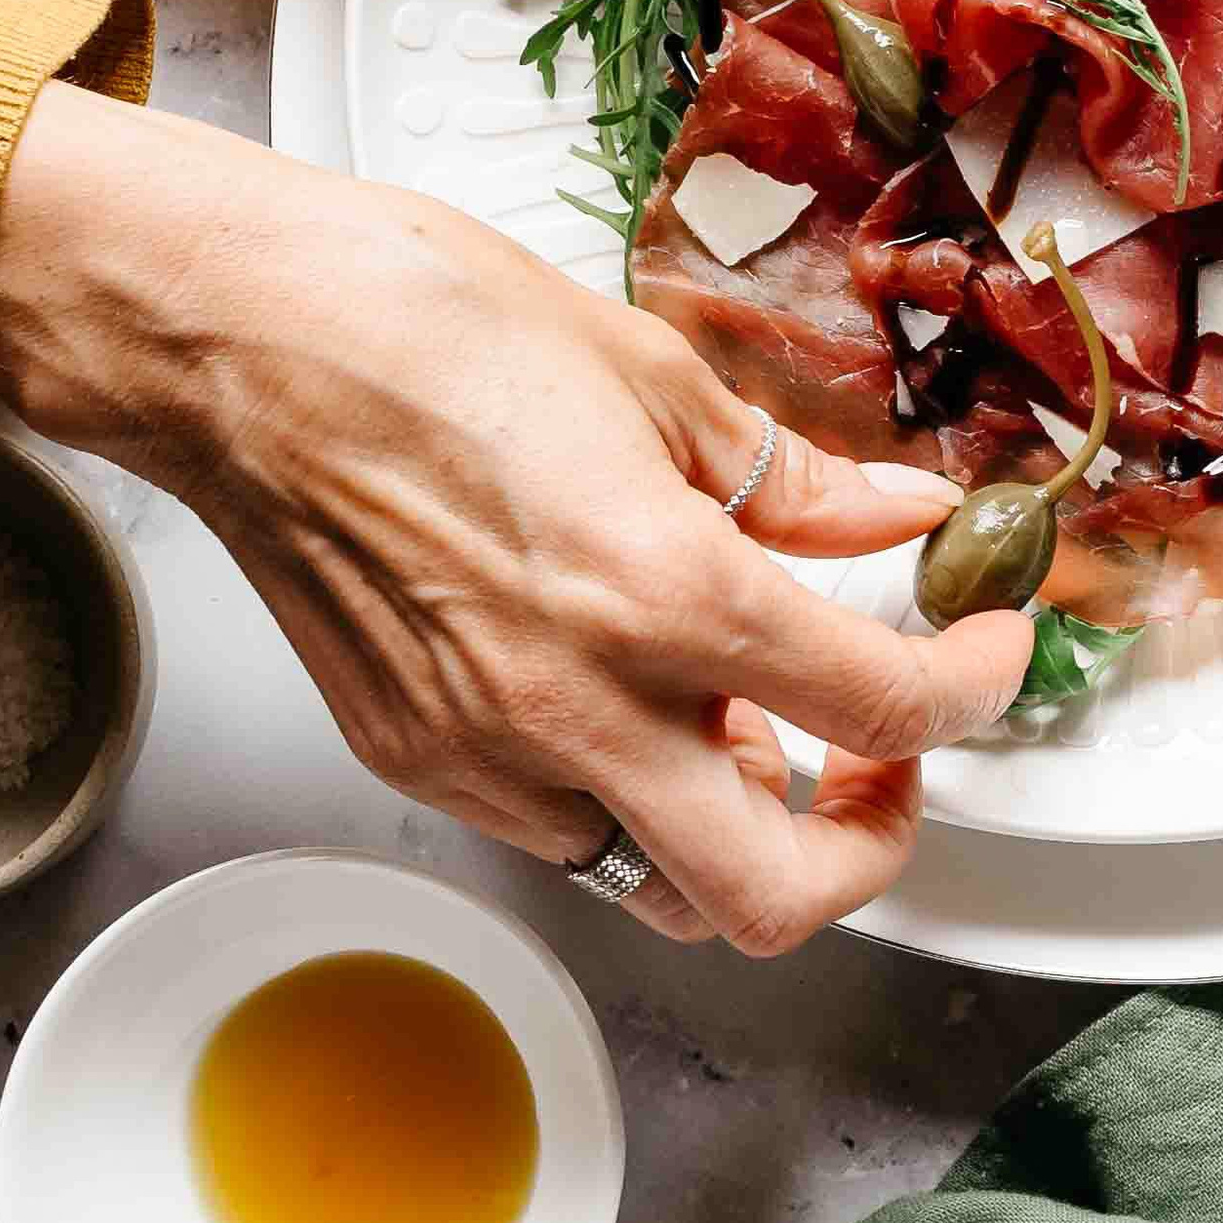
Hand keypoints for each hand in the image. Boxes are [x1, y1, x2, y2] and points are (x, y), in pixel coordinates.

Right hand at [0, 88, 1032, 950]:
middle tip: (885, 756)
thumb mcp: (654, 377)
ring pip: (664, 892)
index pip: (881, 709)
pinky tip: (637, 706)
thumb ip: (797, 479)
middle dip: (870, 846)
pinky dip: (632, 802)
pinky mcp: (421, 762)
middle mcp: (576, 703)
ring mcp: (488, 753)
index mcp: (660, 589)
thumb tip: (894, 513)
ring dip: (741, 837)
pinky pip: (566, 838)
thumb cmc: (417, 326)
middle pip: (777, 897)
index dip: (975, 692)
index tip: (987, 655)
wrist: (235, 342)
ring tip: (753, 727)